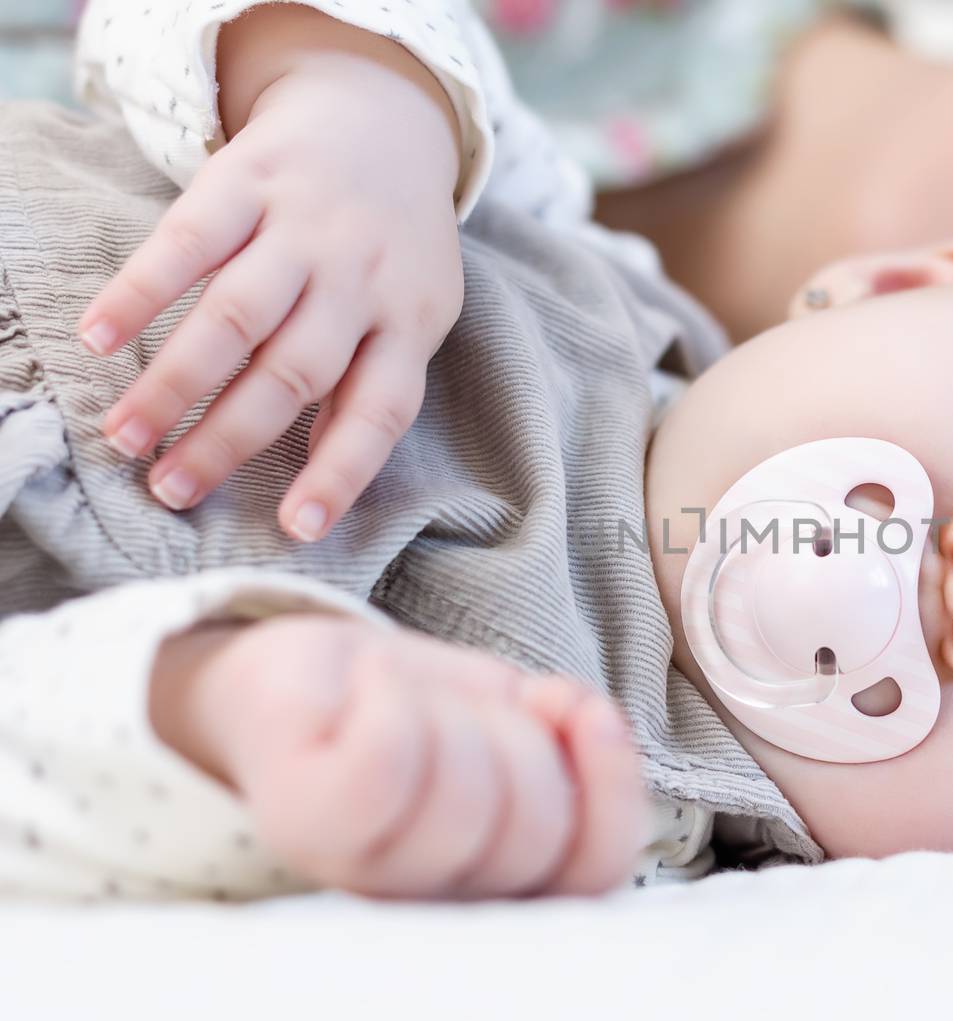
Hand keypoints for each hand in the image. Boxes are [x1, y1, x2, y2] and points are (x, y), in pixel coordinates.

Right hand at [80, 6, 465, 541]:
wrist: (379, 117)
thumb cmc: (390, 247)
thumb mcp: (413, 311)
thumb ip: (371, 382)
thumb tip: (320, 477)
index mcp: (413, 319)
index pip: (381, 410)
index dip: (340, 472)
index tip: (296, 529)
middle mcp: (362, 275)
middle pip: (293, 372)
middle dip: (227, 440)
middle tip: (170, 490)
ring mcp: (304, 225)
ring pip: (235, 316)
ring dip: (175, 383)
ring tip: (125, 438)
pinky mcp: (248, 177)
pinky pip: (185, 241)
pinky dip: (138, 292)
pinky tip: (98, 339)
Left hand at [150, 615, 648, 898]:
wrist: (294, 681)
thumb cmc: (411, 705)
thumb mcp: (513, 714)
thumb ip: (570, 733)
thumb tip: (590, 718)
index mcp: (497, 881)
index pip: (595, 871)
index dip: (613, 788)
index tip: (588, 714)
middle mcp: (431, 899)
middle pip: (534, 825)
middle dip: (519, 734)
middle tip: (469, 708)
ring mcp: (363, 871)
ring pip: (466, 792)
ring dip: (452, 710)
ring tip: (414, 699)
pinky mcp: (307, 821)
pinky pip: (391, 755)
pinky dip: (393, 693)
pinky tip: (373, 682)